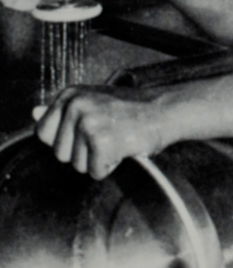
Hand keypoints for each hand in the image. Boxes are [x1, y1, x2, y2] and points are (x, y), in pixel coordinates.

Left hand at [33, 85, 166, 179]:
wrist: (164, 110)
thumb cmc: (130, 109)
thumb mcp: (92, 102)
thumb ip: (62, 110)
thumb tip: (34, 113)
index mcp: (69, 95)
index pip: (43, 134)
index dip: (67, 140)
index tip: (88, 130)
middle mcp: (75, 105)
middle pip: (59, 153)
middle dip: (83, 153)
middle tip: (107, 134)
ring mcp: (88, 123)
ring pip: (77, 166)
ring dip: (97, 160)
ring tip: (116, 139)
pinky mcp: (102, 142)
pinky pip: (95, 172)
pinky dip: (110, 166)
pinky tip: (123, 148)